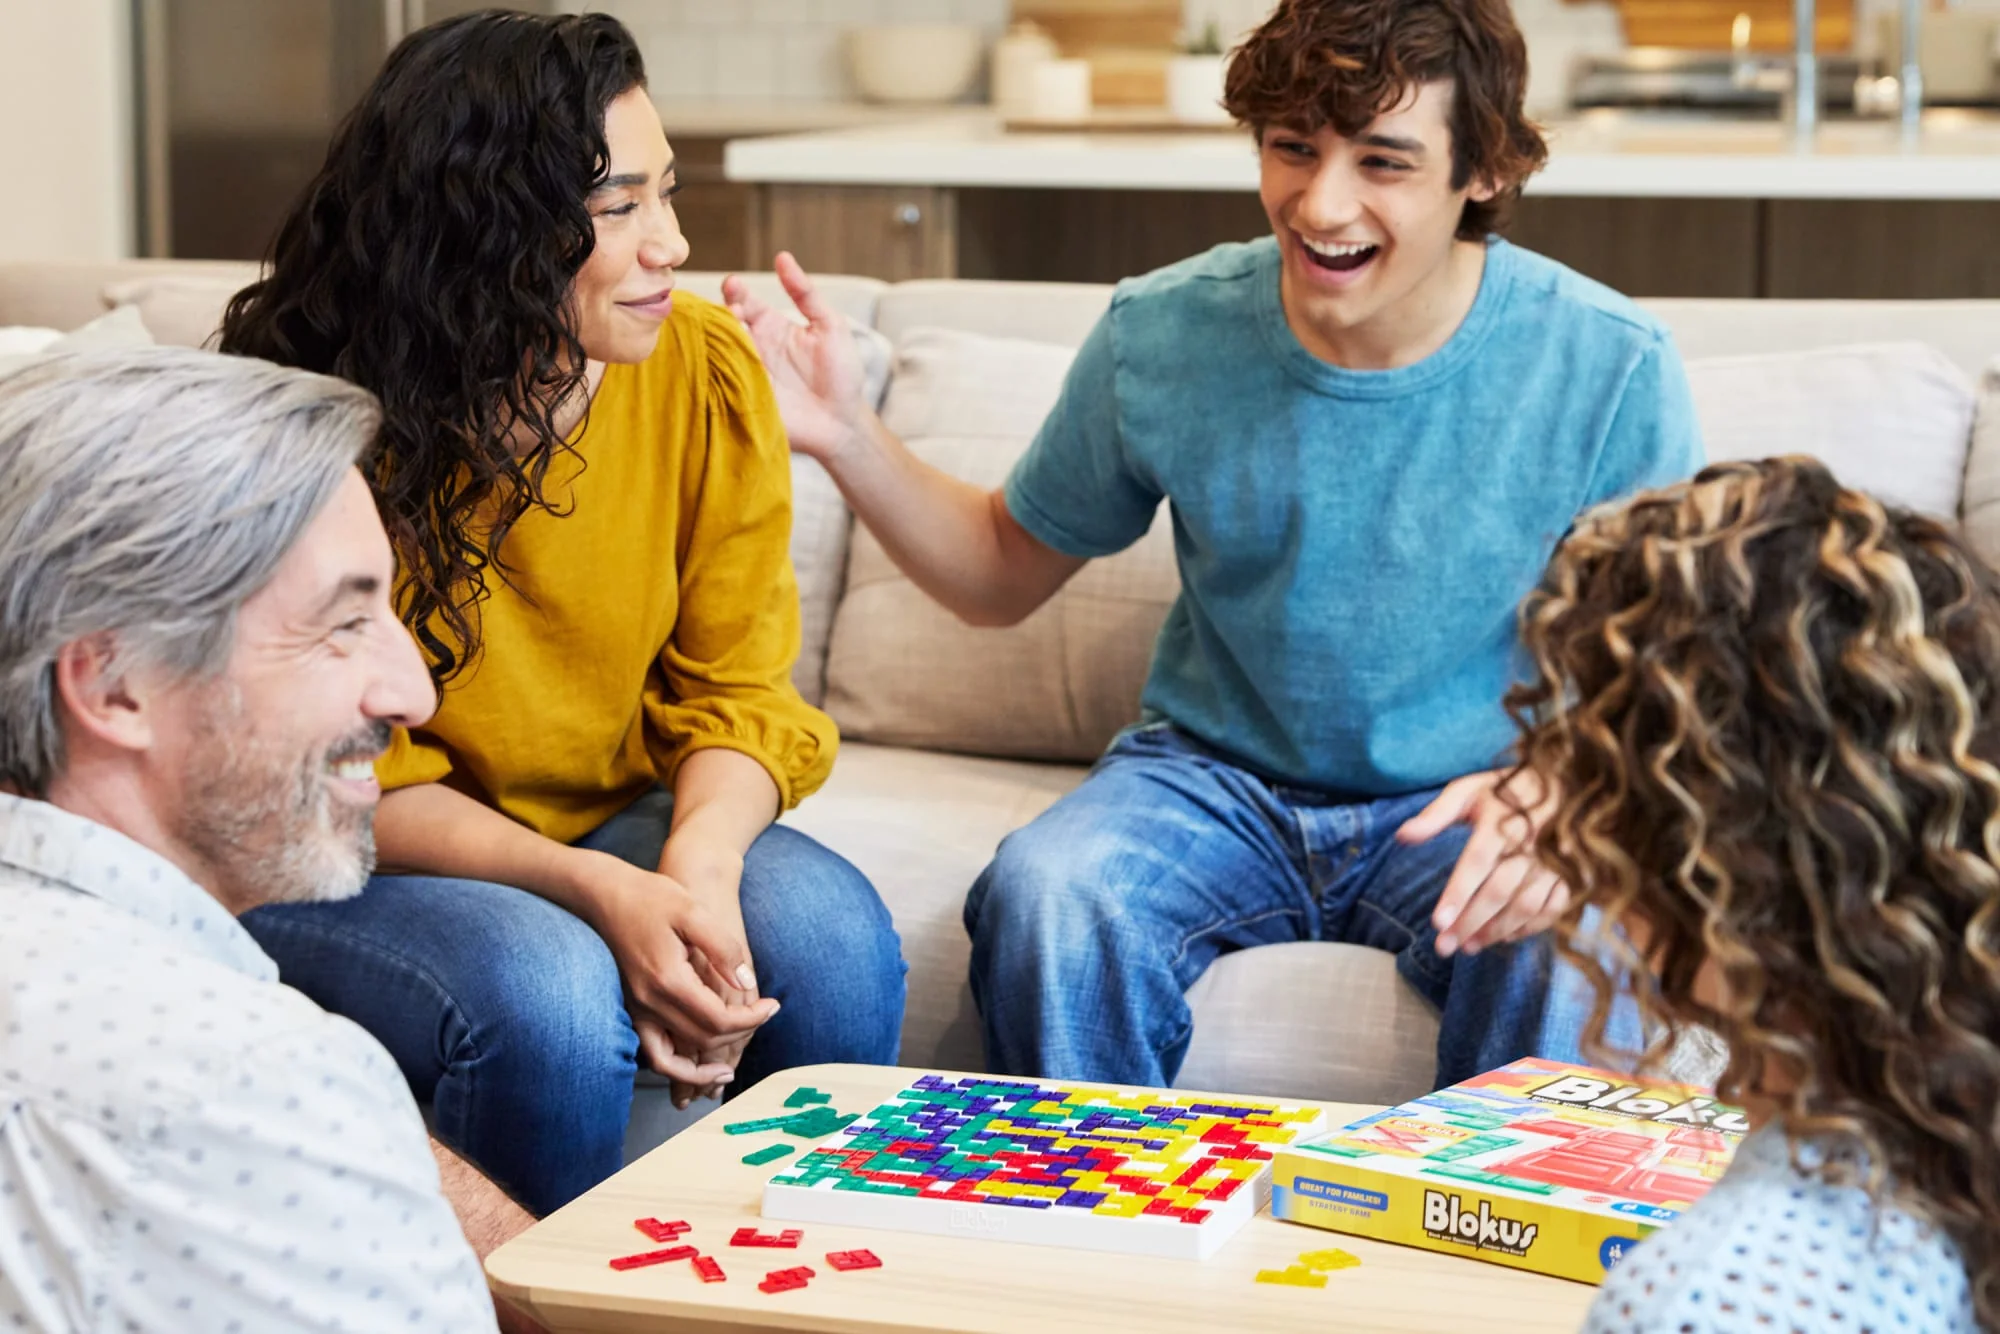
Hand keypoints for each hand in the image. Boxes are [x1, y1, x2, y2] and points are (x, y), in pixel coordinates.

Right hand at [582, 853, 777, 1084]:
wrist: (606, 894)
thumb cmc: (652, 897)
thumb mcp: (694, 912)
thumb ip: (723, 950)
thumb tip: (747, 984)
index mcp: (669, 981)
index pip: (719, 1020)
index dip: (752, 1019)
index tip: (773, 1005)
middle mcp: (649, 1003)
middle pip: (702, 1040)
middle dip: (739, 1034)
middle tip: (764, 1016)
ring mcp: (636, 1010)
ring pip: (674, 1059)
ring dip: (703, 1068)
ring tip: (728, 1068)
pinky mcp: (632, 1009)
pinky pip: (653, 1052)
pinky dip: (676, 1065)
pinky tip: (695, 1059)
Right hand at [722, 251, 868, 463]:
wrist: (843, 422)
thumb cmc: (841, 373)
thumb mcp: (830, 326)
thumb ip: (806, 293)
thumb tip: (782, 257)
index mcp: (770, 325)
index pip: (744, 301)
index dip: (736, 292)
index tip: (733, 284)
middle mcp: (752, 347)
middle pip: (724, 324)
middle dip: (720, 314)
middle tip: (729, 311)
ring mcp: (744, 373)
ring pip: (717, 351)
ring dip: (713, 341)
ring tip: (722, 333)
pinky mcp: (741, 399)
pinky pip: (719, 383)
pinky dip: (712, 373)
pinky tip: (710, 363)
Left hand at [1397, 768, 1570, 957]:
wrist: (1561, 784)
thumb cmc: (1504, 790)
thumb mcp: (1467, 791)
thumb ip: (1435, 814)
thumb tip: (1401, 835)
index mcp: (1500, 823)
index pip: (1477, 863)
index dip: (1458, 894)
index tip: (1437, 922)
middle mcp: (1528, 846)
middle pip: (1498, 892)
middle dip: (1470, 922)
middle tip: (1444, 947)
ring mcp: (1551, 863)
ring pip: (1525, 905)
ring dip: (1496, 930)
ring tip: (1468, 947)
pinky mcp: (1566, 876)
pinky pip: (1552, 908)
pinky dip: (1529, 928)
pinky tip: (1504, 938)